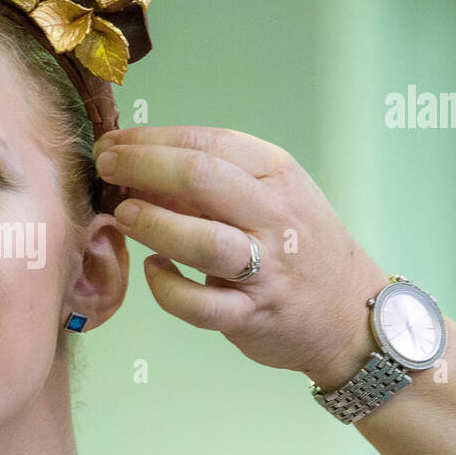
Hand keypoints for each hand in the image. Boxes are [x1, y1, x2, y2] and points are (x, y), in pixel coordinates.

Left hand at [93, 125, 387, 382]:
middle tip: (104, 168)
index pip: (207, 142)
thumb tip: (135, 166)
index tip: (112, 141)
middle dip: (141, 167)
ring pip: (202, 241)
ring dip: (153, 224)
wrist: (351, 313)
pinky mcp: (251, 315)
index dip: (150, 139)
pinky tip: (153, 270)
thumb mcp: (270, 195)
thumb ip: (211, 180)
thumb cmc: (297, 244)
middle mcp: (274, 216)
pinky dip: (168, 288)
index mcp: (276, 174)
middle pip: (201, 178)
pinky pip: (200, 304)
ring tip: (122, 215)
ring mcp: (266, 269)